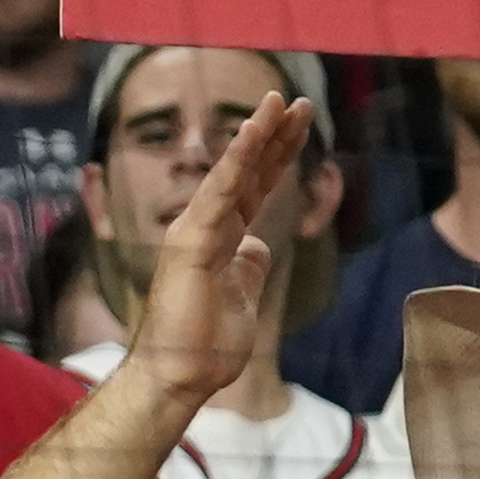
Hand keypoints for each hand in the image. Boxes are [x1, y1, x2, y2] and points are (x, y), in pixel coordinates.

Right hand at [109, 87, 314, 416]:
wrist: (180, 376)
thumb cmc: (205, 344)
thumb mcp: (243, 296)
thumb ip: (250, 265)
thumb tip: (258, 245)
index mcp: (222, 238)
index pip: (255, 186)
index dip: (277, 154)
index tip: (298, 124)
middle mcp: (207, 226)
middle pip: (248, 172)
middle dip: (275, 136)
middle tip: (300, 102)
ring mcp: (196, 231)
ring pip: (233, 173)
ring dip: (259, 135)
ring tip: (281, 103)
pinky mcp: (192, 242)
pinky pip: (220, 192)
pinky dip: (238, 160)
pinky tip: (255, 132)